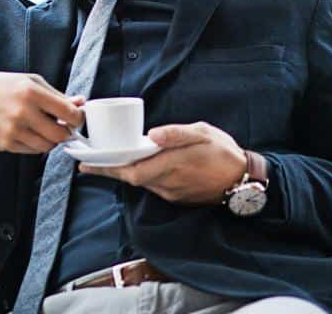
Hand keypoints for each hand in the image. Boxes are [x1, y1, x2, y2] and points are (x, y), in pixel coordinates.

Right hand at [0, 68, 84, 154]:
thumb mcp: (29, 81)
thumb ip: (56, 94)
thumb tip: (81, 103)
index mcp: (31, 92)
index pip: (69, 113)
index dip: (78, 118)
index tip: (76, 118)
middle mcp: (23, 112)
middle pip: (61, 135)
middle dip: (65, 132)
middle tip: (61, 126)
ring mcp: (13, 130)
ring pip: (47, 147)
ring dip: (50, 140)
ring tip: (43, 128)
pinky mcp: (5, 143)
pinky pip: (31, 151)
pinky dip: (34, 144)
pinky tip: (27, 132)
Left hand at [77, 122, 246, 204]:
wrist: (245, 180)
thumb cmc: (223, 152)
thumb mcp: (202, 134)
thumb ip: (176, 134)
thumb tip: (152, 135)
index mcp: (172, 165)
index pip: (132, 171)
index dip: (107, 169)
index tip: (87, 165)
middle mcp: (168, 183)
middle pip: (131, 178)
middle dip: (109, 170)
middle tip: (88, 162)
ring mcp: (172, 193)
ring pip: (141, 182)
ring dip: (124, 172)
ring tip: (107, 160)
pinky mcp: (177, 197)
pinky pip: (153, 186)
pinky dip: (141, 175)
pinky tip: (137, 165)